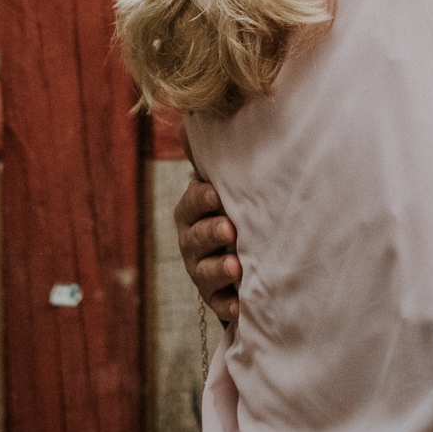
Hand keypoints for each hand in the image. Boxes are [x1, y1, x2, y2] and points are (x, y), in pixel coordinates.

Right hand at [175, 175, 241, 320]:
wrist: (247, 256)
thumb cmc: (237, 211)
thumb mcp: (228, 187)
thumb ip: (211, 162)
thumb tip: (186, 126)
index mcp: (193, 213)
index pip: (191, 204)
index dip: (201, 200)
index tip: (216, 194)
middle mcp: (193, 243)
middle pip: (195, 239)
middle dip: (211, 234)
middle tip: (229, 229)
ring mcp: (202, 272)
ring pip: (205, 272)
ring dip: (219, 270)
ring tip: (236, 267)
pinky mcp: (217, 298)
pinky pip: (220, 304)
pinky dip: (229, 305)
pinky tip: (241, 305)